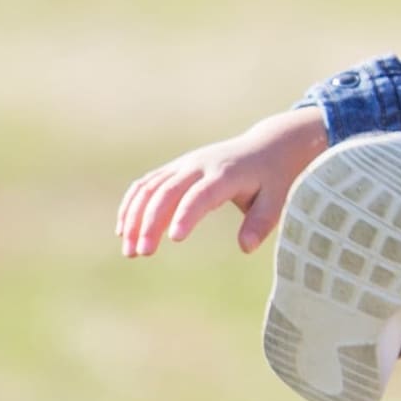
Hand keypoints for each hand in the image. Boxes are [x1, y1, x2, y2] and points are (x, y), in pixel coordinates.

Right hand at [114, 104, 334, 257]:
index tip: (174, 239)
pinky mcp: (174, 169)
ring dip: (134, 217)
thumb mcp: (277, 199)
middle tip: (143, 253)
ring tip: (130, 251)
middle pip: (167, 191)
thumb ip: (262, 222)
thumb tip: (245, 248)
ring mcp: (183, 165)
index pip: (201, 195)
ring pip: (150, 188)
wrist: (267, 146)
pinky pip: (146, 185)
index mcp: (225, 174)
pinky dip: (132, 205)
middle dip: (150, 222)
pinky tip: (124, 230)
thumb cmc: (274, 178)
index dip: (186, 215)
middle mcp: (199, 166)